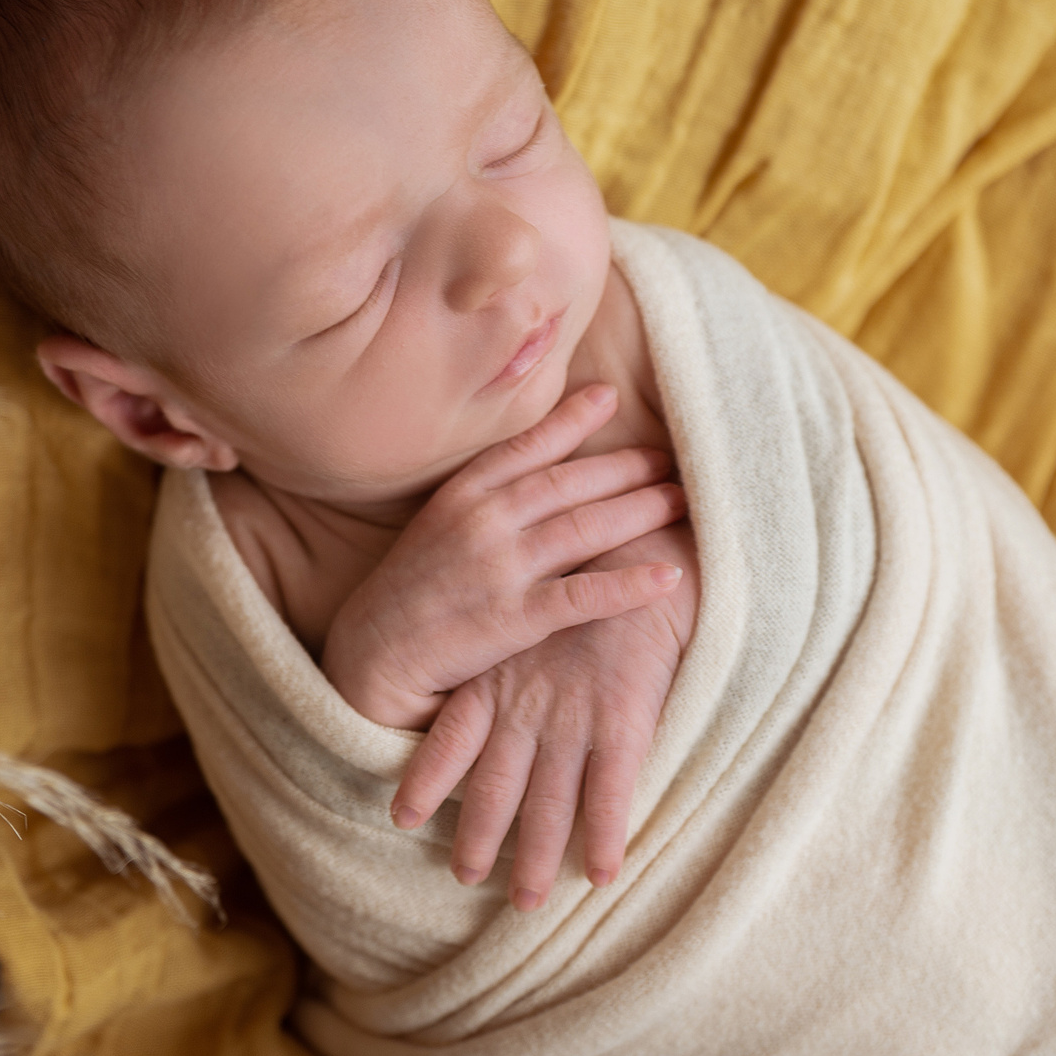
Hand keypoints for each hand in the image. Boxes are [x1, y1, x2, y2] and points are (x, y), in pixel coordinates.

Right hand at [320, 384, 686, 729]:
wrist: (371, 657)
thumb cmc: (412, 594)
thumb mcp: (436, 527)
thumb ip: (483, 498)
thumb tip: (535, 471)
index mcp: (461, 494)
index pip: (526, 447)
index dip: (572, 421)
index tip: (612, 398)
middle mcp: (483, 521)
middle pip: (570, 484)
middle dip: (627, 467)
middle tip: (674, 458)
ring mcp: (498, 568)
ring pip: (586, 528)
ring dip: (642, 511)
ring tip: (683, 500)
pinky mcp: (512, 619)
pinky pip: (584, 596)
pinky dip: (630, 585)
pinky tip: (669, 576)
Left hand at [392, 524, 694, 909]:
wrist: (649, 537)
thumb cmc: (595, 564)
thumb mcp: (534, 596)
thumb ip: (512, 633)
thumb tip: (496, 667)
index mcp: (500, 672)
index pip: (452, 734)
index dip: (430, 777)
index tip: (403, 815)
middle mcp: (526, 700)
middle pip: (495, 786)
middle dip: (479, 837)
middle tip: (465, 878)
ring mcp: (572, 713)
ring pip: (548, 803)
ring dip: (537, 856)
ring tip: (527, 904)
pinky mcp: (622, 715)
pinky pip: (611, 790)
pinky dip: (606, 837)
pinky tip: (604, 877)